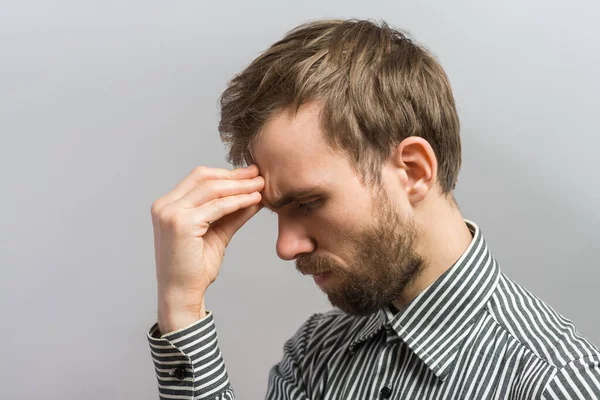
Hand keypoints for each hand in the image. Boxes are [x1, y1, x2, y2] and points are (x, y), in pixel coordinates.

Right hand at [151, 164, 264, 332]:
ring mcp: (170, 213)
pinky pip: (217, 207)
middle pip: (204, 178)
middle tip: (258, 174)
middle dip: (234, 176)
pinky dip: (238, 201)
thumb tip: (255, 194)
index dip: (226, 174)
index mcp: (167, 205)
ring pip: (212, 189)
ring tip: (261, 185)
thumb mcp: (217, 232)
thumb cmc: (196, 268)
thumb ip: (232, 213)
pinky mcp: (182, 224)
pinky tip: (254, 200)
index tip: (250, 174)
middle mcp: (164, 205)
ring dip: (240, 186)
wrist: (182, 295)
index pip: (199, 178)